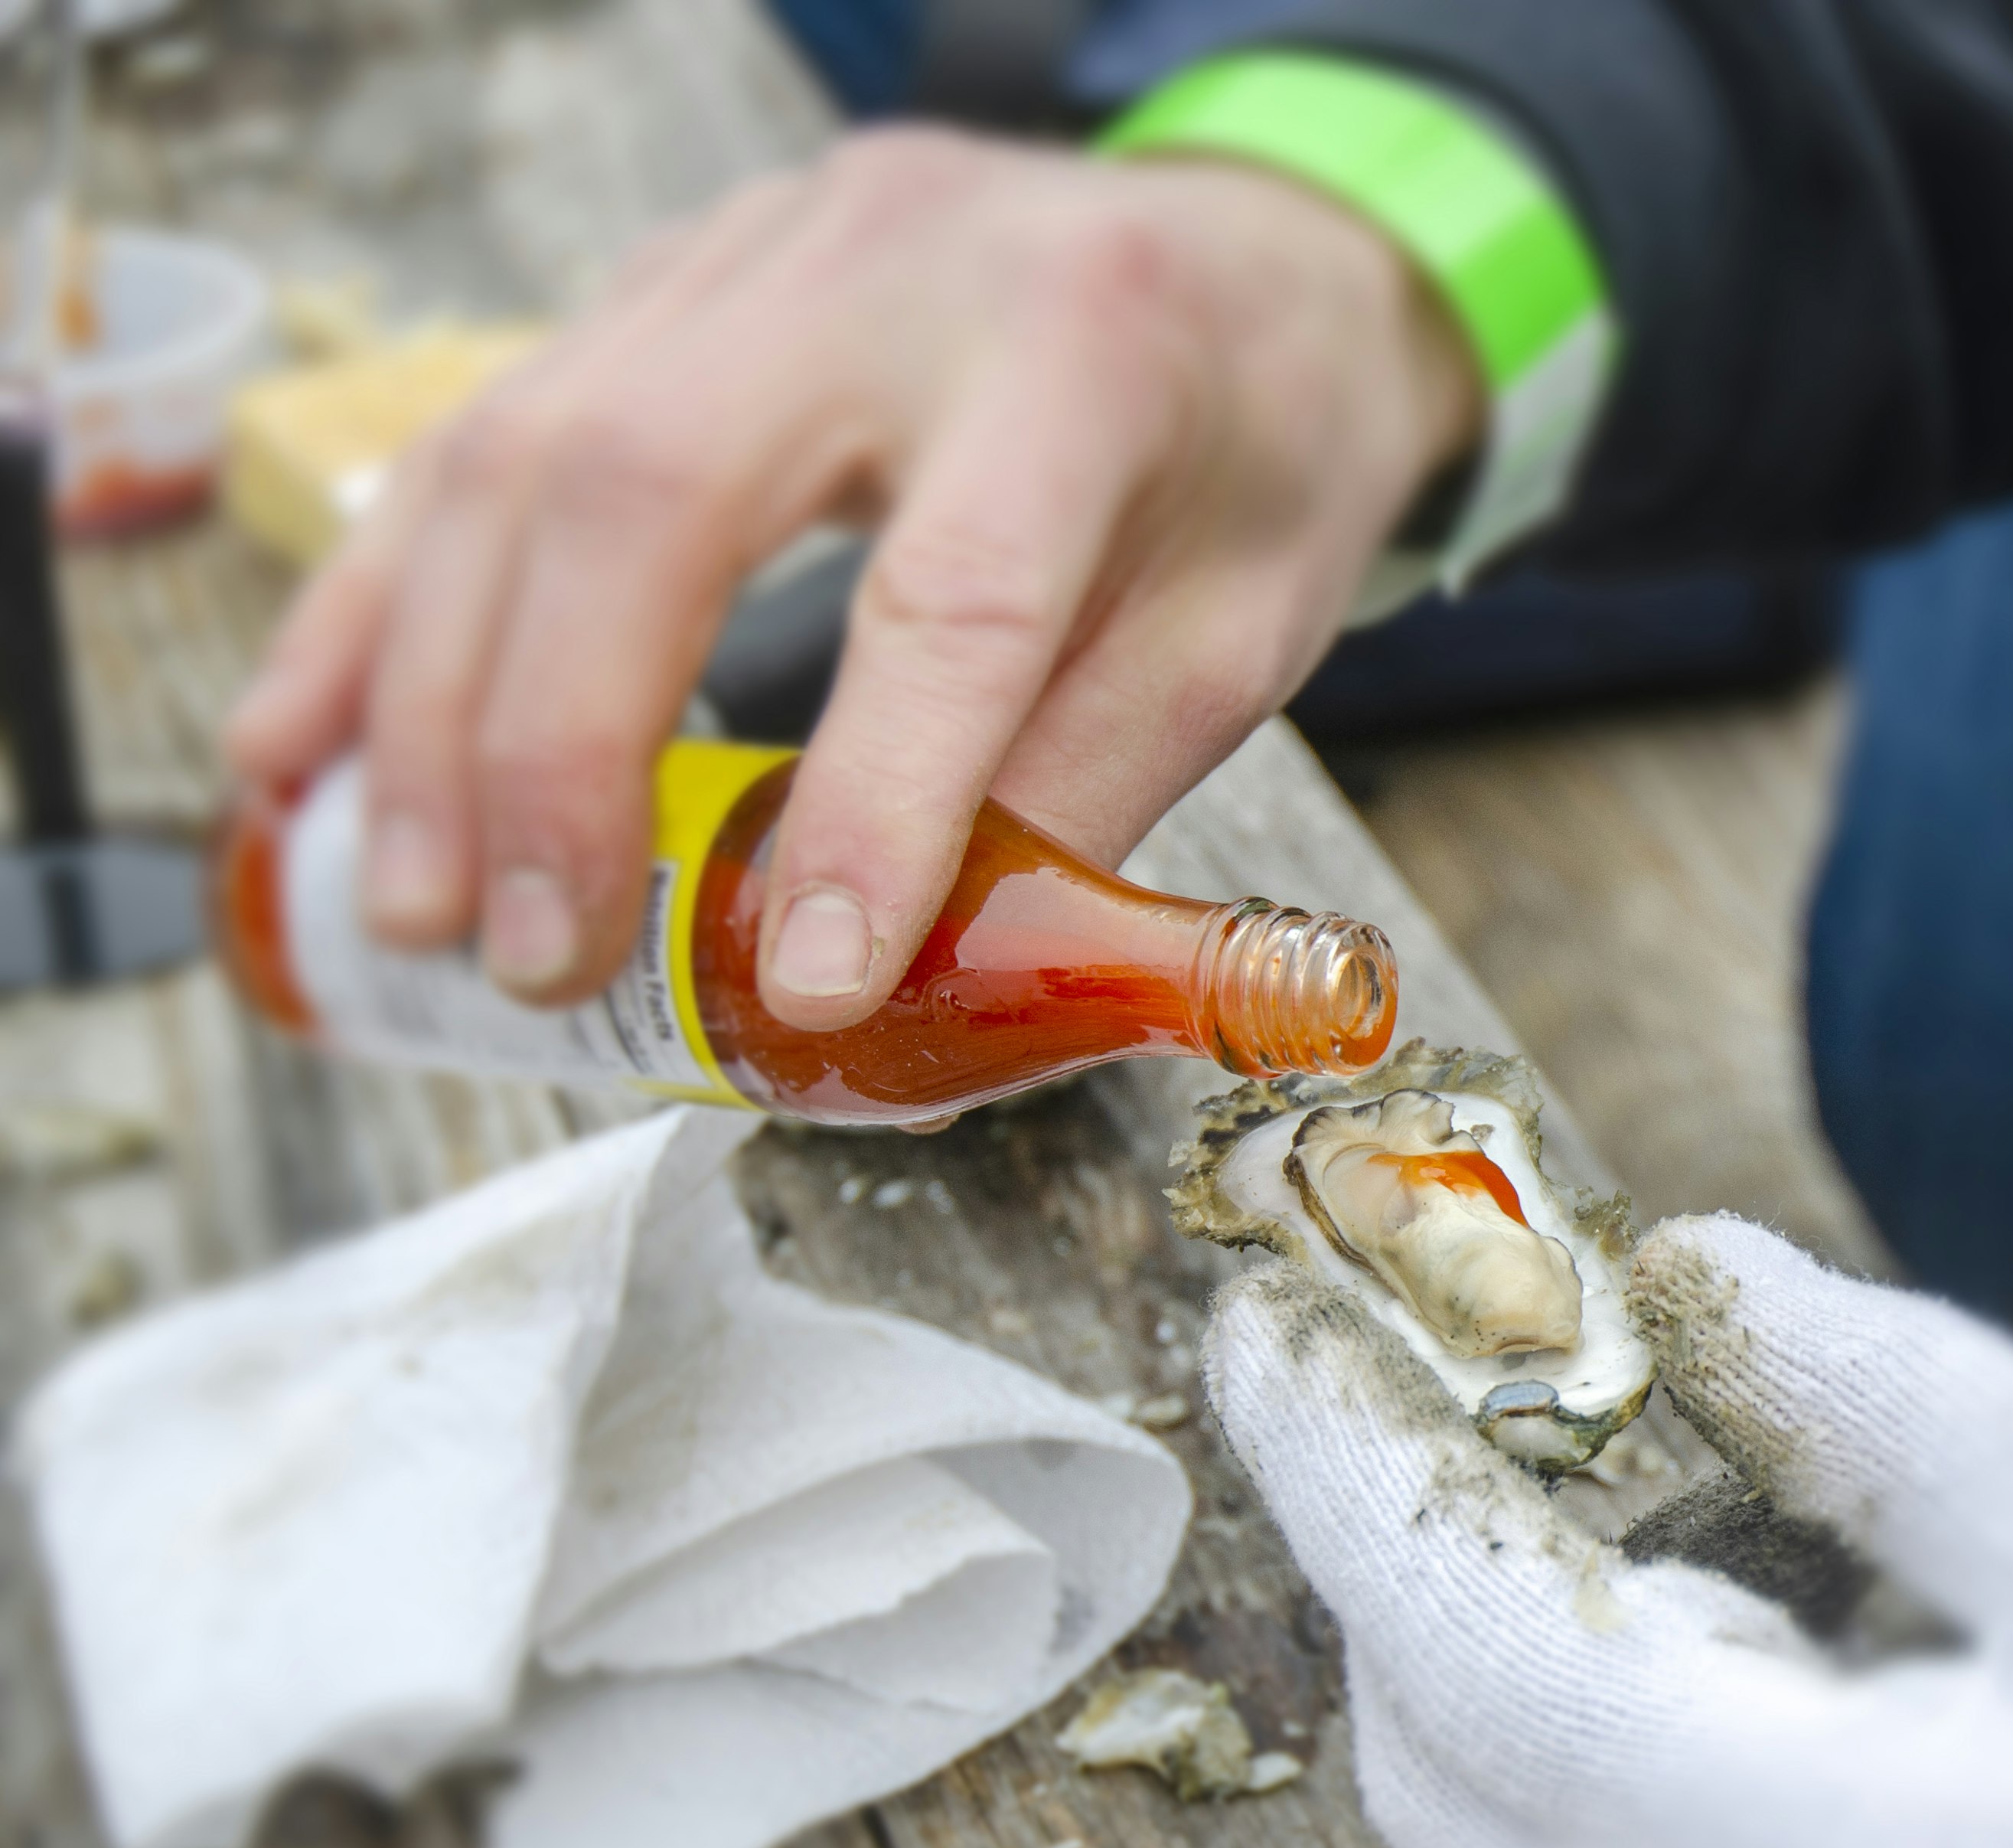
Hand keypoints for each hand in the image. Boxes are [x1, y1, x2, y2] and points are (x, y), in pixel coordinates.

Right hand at [223, 131, 1477, 1018]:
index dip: (869, 803)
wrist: (1248, 254)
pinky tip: (313, 741)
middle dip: (555, 753)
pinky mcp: (667, 285)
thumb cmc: (1258, 449)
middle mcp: (889, 268)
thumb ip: (1076, 788)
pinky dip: (383, 603)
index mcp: (1086, 355)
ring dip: (433, 699)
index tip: (802, 988)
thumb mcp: (1237, 634)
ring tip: (413, 896)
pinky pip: (481, 431)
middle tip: (527, 955)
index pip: (954, 596)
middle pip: (653, 493)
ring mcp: (751, 255)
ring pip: (522, 456)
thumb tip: (904, 975)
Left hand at [1201, 1215, 2012, 1847]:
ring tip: (1738, 1574)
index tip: (1268, 1334)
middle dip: (1436, 1576)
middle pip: (1454, 1777)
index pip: (1462, 1653)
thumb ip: (1878, 1400)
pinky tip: (1805, 1720)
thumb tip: (1673, 1277)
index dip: (1341, 1476)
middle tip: (1515, 1417)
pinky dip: (1649, 1809)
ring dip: (1564, 1689)